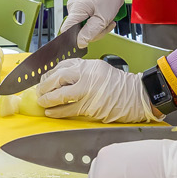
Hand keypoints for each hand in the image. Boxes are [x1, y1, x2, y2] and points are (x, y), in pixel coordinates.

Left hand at [37, 57, 162, 123]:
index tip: (43, 79)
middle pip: (58, 78)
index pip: (62, 66)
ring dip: (48, 99)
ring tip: (43, 102)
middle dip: (44, 85)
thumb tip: (61, 79)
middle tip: (39, 92)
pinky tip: (51, 112)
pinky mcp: (90, 106)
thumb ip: (81, 72)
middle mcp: (87, 75)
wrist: (137, 96)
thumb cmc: (119, 85)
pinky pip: (69, 109)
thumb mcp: (99, 70)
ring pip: (61, 94)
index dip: (49, 73)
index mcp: (88, 65)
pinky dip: (57, 111)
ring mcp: (88, 90)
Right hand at [64, 0, 131, 45]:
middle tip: (105, 26)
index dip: (74, 38)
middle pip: (76, 29)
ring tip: (106, 20)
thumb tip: (80, 42)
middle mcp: (73, 6)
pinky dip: (95, 20)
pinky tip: (102, 17)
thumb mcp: (102, 18)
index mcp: (76, 9)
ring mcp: (77, 5)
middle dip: (93, 32)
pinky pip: (85, 18)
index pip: (66, 30)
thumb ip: (90, 32)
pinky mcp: (82, 4)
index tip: (85, 40)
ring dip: (96, 27)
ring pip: (83, 25)